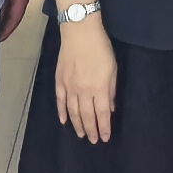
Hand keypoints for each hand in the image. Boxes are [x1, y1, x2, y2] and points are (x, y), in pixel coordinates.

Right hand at [55, 18, 118, 140]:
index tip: (105, 138)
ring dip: (77, 125)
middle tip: (92, 141)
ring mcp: (69, 87)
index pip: (102, 114)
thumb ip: (111, 90)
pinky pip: (60, 101)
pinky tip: (64, 121)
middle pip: (87, 116)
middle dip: (90, 130)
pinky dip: (62, 112)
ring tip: (81, 135)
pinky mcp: (60, 81)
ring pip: (73, 112)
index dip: (103, 128)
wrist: (80, 32)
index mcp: (99, 89)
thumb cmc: (101, 48)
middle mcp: (83, 91)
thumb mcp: (113, 69)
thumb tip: (110, 108)